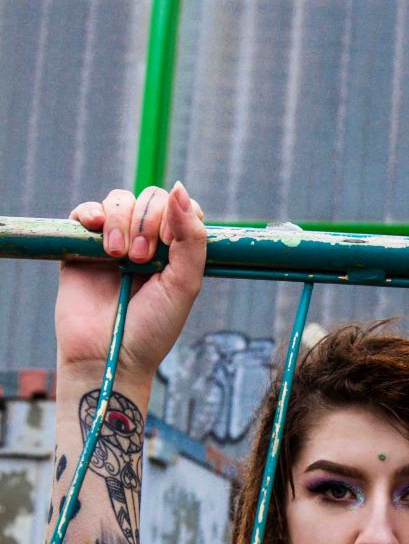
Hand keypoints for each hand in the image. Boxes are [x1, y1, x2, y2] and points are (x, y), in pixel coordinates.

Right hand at [56, 183, 206, 384]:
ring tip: (118, 256)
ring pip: (120, 200)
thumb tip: (179, 188)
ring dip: (121, 222)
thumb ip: (191, 238)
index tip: (169, 244)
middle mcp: (146, 243)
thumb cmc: (151, 329)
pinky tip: (97, 232)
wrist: (107, 356)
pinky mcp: (82, 248)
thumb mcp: (184, 285)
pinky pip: (85, 212)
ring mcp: (113, 243)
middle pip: (151, 198)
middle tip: (141, 259)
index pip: (181, 208)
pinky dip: (92, 213)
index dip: (176, 216)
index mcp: (175, 252)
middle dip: (147, 222)